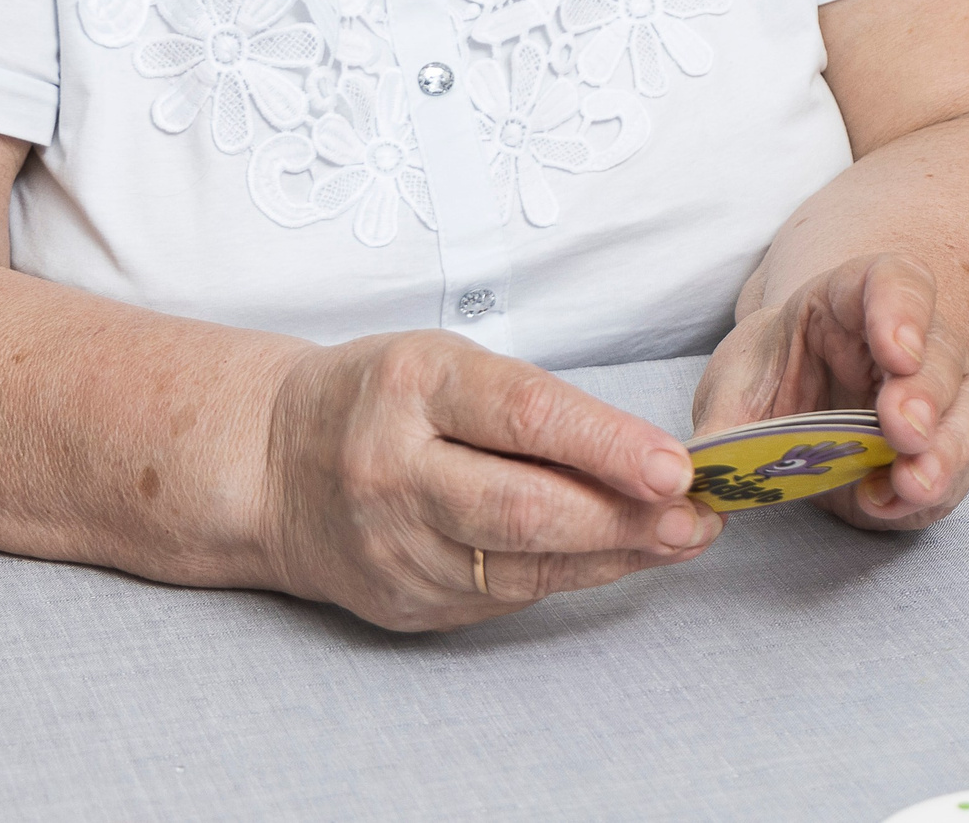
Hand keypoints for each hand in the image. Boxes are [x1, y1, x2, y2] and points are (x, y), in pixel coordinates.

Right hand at [261, 329, 720, 632]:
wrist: (272, 465)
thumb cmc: (379, 398)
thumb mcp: (446, 365)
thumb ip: (533, 405)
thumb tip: (643, 454)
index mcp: (410, 387)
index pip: (522, 416)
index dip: (607, 445)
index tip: (676, 465)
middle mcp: (394, 471)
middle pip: (524, 508)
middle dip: (623, 518)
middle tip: (696, 515)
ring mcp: (394, 548)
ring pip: (521, 566)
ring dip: (614, 555)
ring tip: (681, 537)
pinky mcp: (402, 602)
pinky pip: (503, 596)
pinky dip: (571, 576)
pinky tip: (620, 558)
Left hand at [695, 254, 968, 531]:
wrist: (793, 404)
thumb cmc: (768, 378)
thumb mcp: (732, 389)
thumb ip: (722, 428)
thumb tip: (695, 478)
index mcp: (852, 299)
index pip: (894, 281)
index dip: (901, 309)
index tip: (895, 348)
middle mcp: (911, 341)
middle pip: (939, 352)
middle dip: (925, 393)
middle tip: (901, 429)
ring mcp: (936, 394)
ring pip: (968, 408)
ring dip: (947, 446)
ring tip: (914, 481)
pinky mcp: (942, 449)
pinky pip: (957, 466)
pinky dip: (932, 490)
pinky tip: (894, 502)